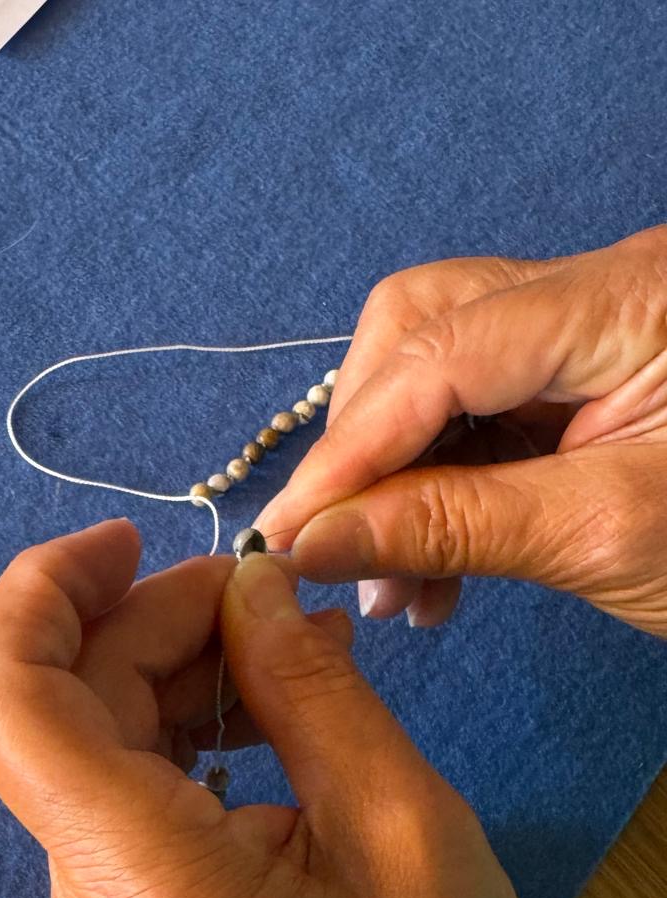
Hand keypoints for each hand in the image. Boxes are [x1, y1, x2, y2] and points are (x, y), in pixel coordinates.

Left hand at [0, 519, 552, 897]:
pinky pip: (121, 793)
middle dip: (147, 619)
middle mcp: (90, 897)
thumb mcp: (403, 829)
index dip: (39, 592)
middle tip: (273, 598)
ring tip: (292, 654)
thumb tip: (254, 585)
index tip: (132, 543)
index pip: (3, 698)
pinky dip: (181, 729)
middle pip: (59, 704)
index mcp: (146, 877)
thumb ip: (312, 689)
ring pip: (88, 742)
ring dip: (170, 670)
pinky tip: (272, 715)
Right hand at [254, 227, 666, 634]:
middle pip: (425, 329)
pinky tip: (429, 572)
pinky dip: (434, 489)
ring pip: (436, 372)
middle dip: (366, 447)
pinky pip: (474, 415)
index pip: (445, 349)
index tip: (287, 532)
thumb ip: (450, 528)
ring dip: (392, 477)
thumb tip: (311, 541)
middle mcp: (601, 289)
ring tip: (390, 587)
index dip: (352, 446)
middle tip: (338, 551)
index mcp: (633, 299)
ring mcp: (589, 332)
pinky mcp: (580, 381)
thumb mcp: (603, 538)